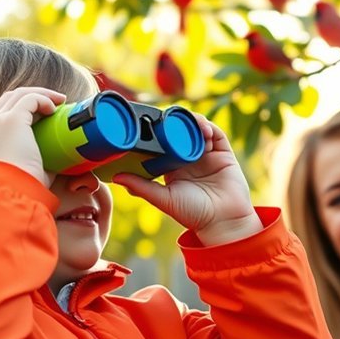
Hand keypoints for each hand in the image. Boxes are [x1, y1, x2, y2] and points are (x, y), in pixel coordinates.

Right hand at [0, 87, 64, 186]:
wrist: (10, 193)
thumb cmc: (20, 190)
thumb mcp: (26, 173)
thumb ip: (36, 163)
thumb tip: (57, 161)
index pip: (3, 112)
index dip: (25, 108)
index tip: (45, 114)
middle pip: (10, 98)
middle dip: (33, 96)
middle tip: (55, 103)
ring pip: (20, 94)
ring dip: (42, 94)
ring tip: (60, 100)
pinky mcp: (11, 120)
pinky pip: (30, 99)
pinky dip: (44, 99)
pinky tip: (55, 110)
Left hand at [112, 114, 262, 245]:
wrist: (223, 221)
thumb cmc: (193, 214)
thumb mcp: (163, 199)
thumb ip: (141, 186)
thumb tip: (116, 177)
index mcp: (173, 167)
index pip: (162, 142)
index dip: (156, 131)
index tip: (147, 124)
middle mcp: (189, 158)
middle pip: (180, 131)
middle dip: (174, 122)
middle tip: (166, 118)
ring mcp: (207, 154)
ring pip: (196, 129)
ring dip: (191, 122)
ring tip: (186, 123)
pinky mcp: (223, 153)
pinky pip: (216, 134)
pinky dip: (208, 127)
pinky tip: (202, 129)